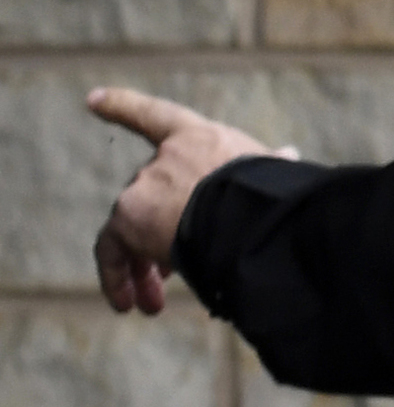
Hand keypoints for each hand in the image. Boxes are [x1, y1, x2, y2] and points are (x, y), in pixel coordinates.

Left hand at [86, 87, 286, 315]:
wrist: (251, 214)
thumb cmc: (275, 197)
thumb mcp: (274, 174)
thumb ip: (271, 164)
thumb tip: (287, 153)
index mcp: (203, 140)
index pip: (159, 118)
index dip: (124, 106)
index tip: (92, 101)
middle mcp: (166, 158)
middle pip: (151, 196)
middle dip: (159, 236)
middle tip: (166, 276)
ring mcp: (145, 184)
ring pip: (133, 229)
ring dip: (142, 266)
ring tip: (152, 305)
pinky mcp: (128, 216)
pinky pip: (112, 250)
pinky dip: (115, 277)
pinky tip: (124, 305)